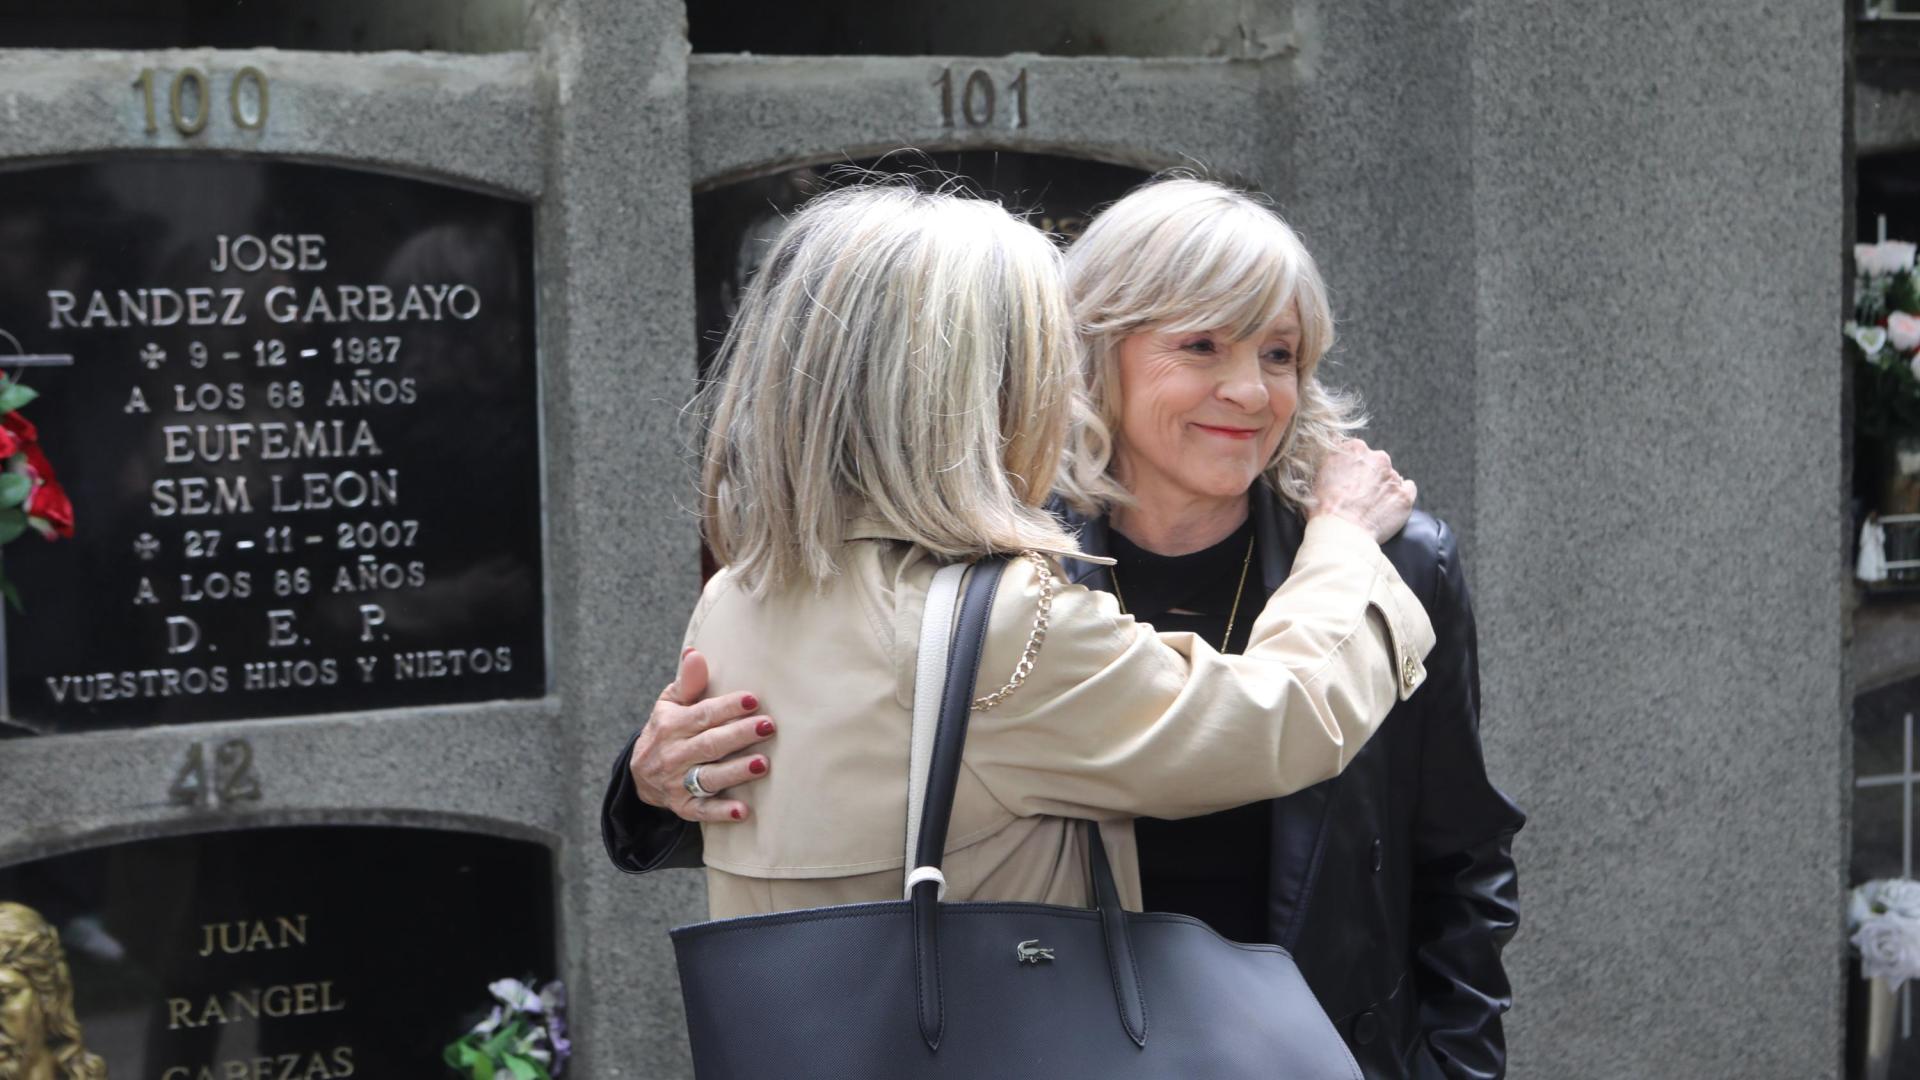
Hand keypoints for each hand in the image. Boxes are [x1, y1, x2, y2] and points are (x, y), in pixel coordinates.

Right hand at [629, 648, 774, 823]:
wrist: (639, 774)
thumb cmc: (667, 730)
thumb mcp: (670, 704)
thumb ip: (687, 682)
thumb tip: (695, 653)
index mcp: (671, 725)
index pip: (703, 715)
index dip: (728, 707)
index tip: (753, 700)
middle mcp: (673, 754)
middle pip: (710, 744)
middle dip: (739, 735)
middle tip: (768, 727)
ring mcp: (676, 782)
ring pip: (709, 776)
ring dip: (736, 772)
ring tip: (763, 764)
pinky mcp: (683, 806)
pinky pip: (702, 811)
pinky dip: (720, 812)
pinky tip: (742, 811)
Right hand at [1310, 437, 1416, 543]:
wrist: (1341, 532)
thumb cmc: (1323, 507)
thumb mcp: (1315, 474)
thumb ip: (1328, 459)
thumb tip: (1331, 452)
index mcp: (1354, 449)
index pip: (1356, 451)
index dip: (1350, 467)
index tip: (1347, 480)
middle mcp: (1377, 458)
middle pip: (1376, 462)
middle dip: (1369, 476)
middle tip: (1357, 495)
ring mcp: (1393, 477)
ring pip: (1391, 477)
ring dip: (1383, 488)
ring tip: (1369, 507)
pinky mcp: (1405, 495)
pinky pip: (1408, 489)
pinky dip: (1399, 497)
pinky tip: (1387, 507)